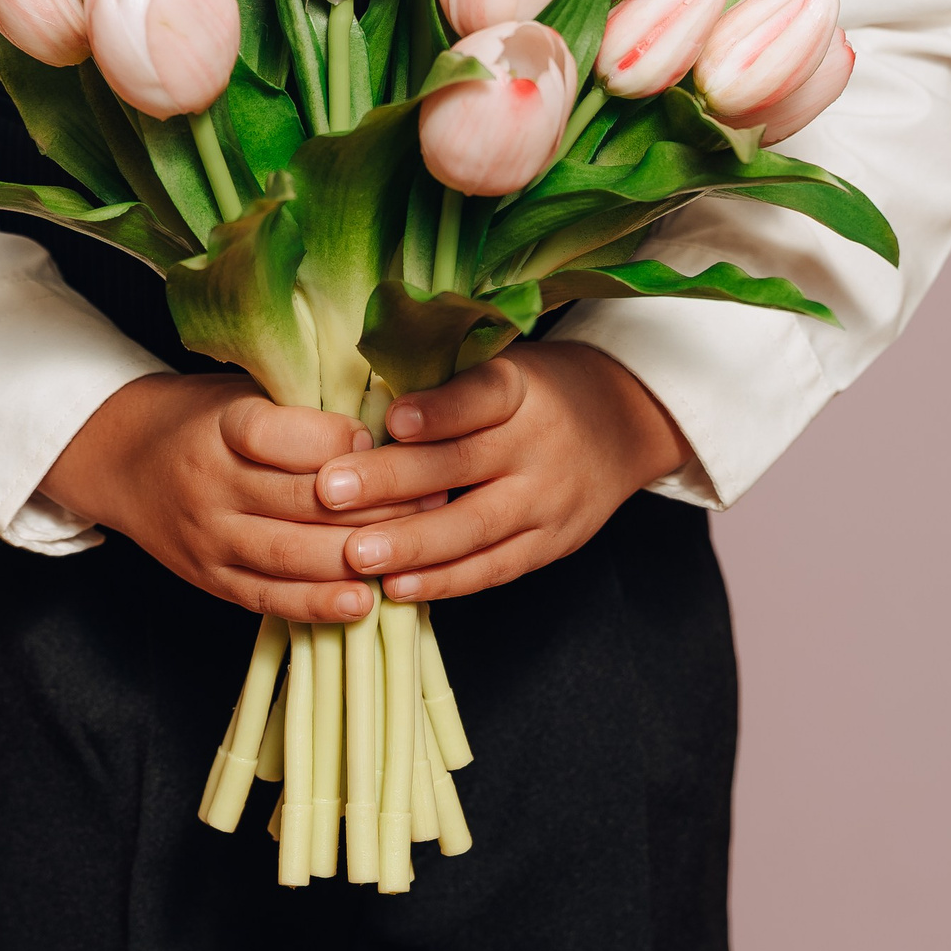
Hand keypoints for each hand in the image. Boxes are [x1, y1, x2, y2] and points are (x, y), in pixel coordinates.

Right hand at [43, 374, 382, 620]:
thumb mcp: (241, 390)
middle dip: (374, 502)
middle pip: (299, 500)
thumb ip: (299, 407)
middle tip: (432, 495)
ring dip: (357, 556)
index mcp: (219, 425)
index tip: (378, 438)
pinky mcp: (211, 580)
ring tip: (413, 547)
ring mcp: (209, 539)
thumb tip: (384, 420)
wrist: (124, 461)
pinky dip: (318, 604)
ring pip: (291, 554)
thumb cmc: (202, 417)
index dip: (335, 441)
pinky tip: (363, 602)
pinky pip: (270, 598)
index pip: (279, 435)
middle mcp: (210, 484)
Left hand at [311, 344, 687, 603]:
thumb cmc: (534, 389)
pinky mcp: (550, 545)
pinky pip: (492, 568)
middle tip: (331, 492)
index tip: (390, 418)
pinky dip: (444, 582)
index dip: (439, 409)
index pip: (483, 395)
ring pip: (475, 528)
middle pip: (464, 465)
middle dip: (394, 481)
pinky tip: (396, 587)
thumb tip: (360, 401)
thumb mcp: (502, 363)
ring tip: (355, 555)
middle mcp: (539, 444)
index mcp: (523, 388)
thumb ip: (444, 383)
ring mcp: (548, 500)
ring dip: (412, 545)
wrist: (620, 424)